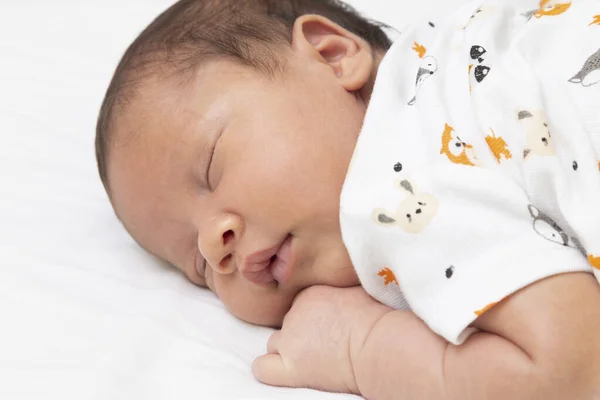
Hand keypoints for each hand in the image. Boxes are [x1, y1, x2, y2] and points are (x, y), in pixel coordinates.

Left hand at [252, 285, 390, 393]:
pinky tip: (287, 371)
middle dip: (302, 335)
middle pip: (287, 325)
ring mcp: (290, 340)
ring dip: (289, 351)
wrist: (379, 344)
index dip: (312, 319)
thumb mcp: (357, 291)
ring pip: (275, 344)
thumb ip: (338, 292)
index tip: (330, 327)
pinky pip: (262, 368)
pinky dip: (270, 369)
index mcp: (309, 294)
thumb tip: (341, 293)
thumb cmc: (377, 320)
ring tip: (313, 359)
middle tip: (325, 344)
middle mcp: (294, 313)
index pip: (299, 306)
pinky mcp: (292, 367)